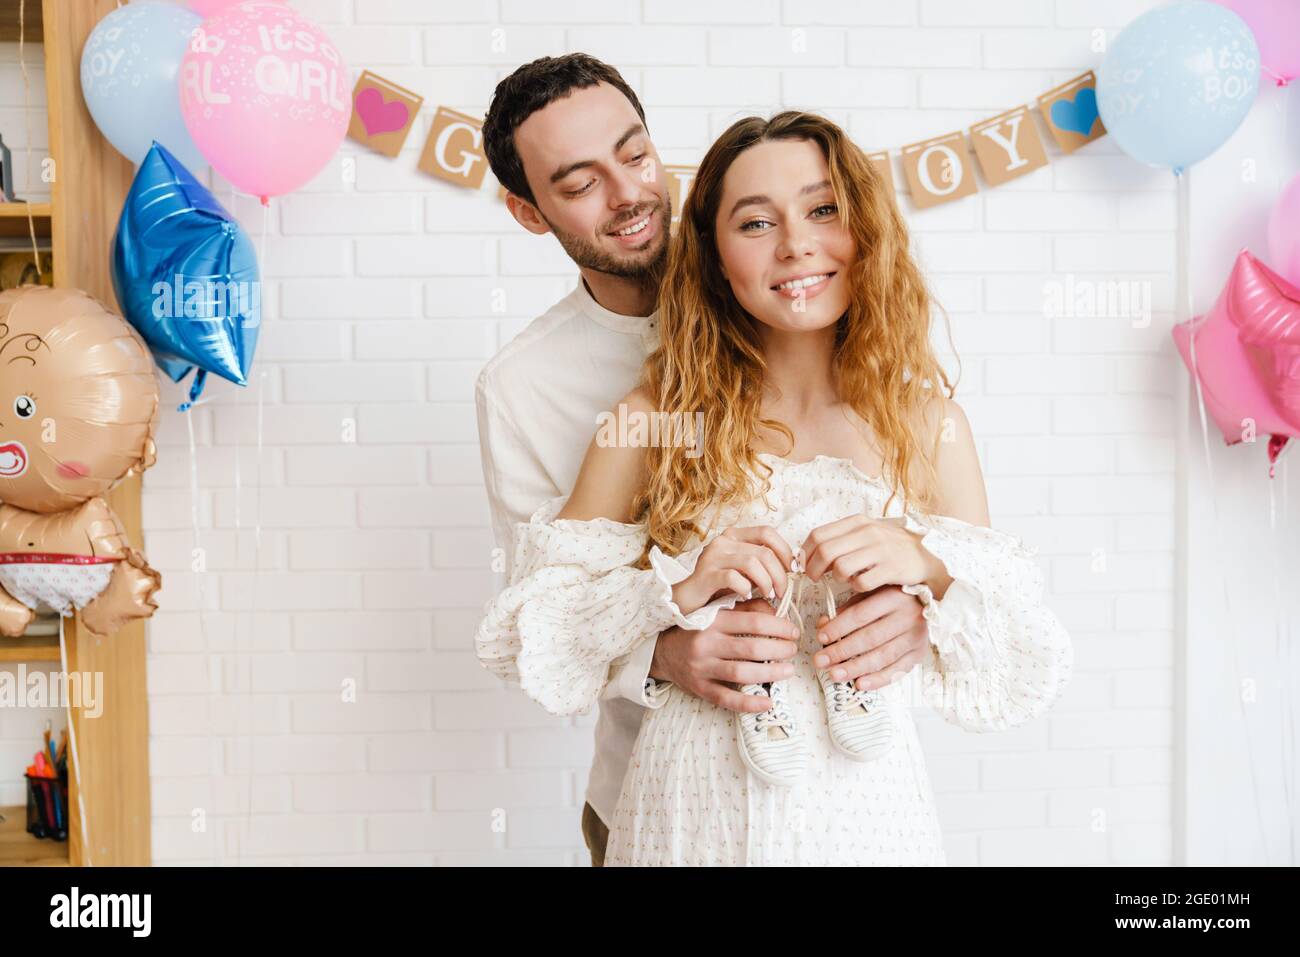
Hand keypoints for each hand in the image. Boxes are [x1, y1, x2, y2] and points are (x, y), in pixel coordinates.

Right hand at [649, 598, 801, 712]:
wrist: (662, 650)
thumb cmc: (696, 628)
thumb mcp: (716, 611)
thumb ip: (745, 609)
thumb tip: (777, 614)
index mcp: (712, 619)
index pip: (753, 622)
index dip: (778, 627)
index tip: (793, 631)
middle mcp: (706, 643)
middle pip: (751, 648)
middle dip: (779, 650)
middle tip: (793, 650)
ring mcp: (701, 667)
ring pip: (741, 673)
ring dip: (770, 673)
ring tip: (788, 670)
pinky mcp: (699, 688)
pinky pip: (727, 698)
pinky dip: (749, 703)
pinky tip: (768, 703)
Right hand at [670, 525, 795, 616]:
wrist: (687, 600)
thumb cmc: (719, 586)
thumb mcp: (744, 571)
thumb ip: (762, 565)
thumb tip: (793, 567)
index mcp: (734, 535)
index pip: (767, 532)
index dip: (785, 550)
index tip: (793, 571)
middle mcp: (723, 541)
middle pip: (764, 552)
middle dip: (780, 574)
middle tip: (783, 592)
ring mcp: (713, 556)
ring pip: (752, 563)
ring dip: (767, 582)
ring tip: (768, 596)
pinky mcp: (706, 574)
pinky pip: (733, 577)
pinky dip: (745, 588)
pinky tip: (746, 596)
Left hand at [801, 514, 951, 597]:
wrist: (926, 554)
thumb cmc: (888, 546)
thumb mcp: (865, 533)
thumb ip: (840, 539)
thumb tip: (807, 554)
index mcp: (857, 521)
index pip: (818, 535)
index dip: (806, 553)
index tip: (804, 564)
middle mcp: (867, 532)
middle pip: (826, 552)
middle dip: (813, 569)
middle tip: (814, 578)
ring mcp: (880, 550)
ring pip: (840, 567)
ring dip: (835, 578)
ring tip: (841, 579)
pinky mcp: (890, 569)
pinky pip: (861, 582)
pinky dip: (855, 586)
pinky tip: (860, 583)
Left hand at [810, 585, 932, 689]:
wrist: (925, 602)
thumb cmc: (890, 597)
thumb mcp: (870, 594)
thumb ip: (847, 610)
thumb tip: (823, 626)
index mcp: (892, 597)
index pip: (861, 614)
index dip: (839, 627)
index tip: (821, 637)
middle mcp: (907, 617)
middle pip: (870, 638)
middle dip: (842, 652)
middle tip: (820, 661)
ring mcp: (915, 637)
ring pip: (882, 657)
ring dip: (856, 668)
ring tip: (835, 674)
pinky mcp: (919, 653)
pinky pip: (897, 671)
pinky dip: (877, 680)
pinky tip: (859, 684)